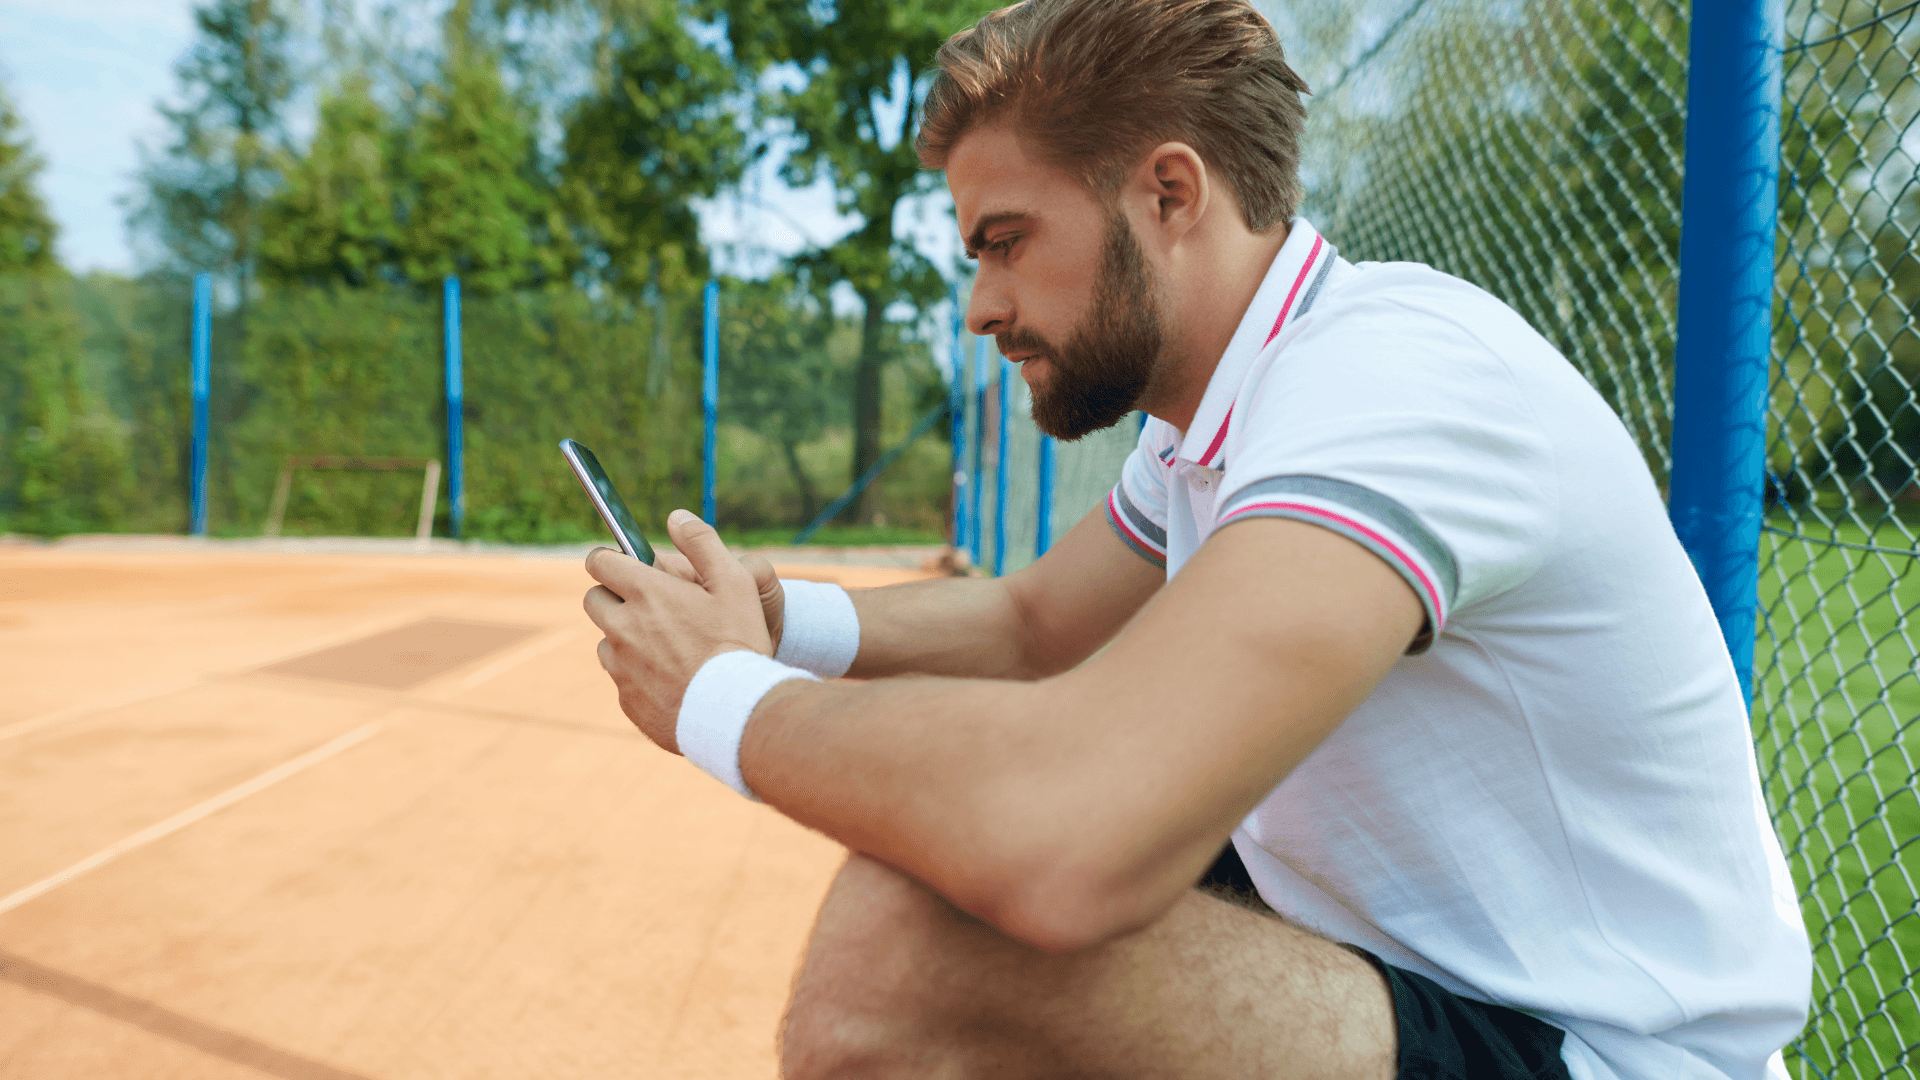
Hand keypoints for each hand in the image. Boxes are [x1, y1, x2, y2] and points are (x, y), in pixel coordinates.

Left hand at [582, 509, 774, 751]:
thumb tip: (676, 516)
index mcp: (646, 593)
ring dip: (625, 637)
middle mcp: (623, 627)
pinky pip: (620, 676)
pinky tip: (670, 678)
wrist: (735, 713)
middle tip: (646, 605)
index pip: (599, 561)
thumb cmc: (739, 644)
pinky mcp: (625, 698)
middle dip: (612, 595)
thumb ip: (703, 544)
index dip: (610, 559)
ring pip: (607, 640)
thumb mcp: (735, 584)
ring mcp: (620, 665)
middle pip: (593, 599)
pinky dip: (637, 673)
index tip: (623, 564)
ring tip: (666, 647)